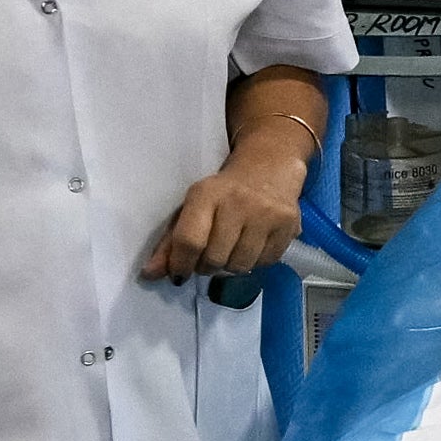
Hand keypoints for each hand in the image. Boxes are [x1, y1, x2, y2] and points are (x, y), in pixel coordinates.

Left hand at [142, 156, 301, 285]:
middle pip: (214, 259)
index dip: (181, 264)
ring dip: (230, 265)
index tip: (179, 273)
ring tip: (230, 248)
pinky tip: (251, 244)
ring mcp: (267, 215)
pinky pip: (264, 263)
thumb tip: (151, 274)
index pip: (190, 240)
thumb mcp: (192, 207)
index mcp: (207, 194)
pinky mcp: (289, 226)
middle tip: (208, 255)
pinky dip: (254, 261)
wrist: (269, 167)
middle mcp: (238, 203)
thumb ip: (170, 242)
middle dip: (206, 266)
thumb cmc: (223, 192)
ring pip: (240, 266)